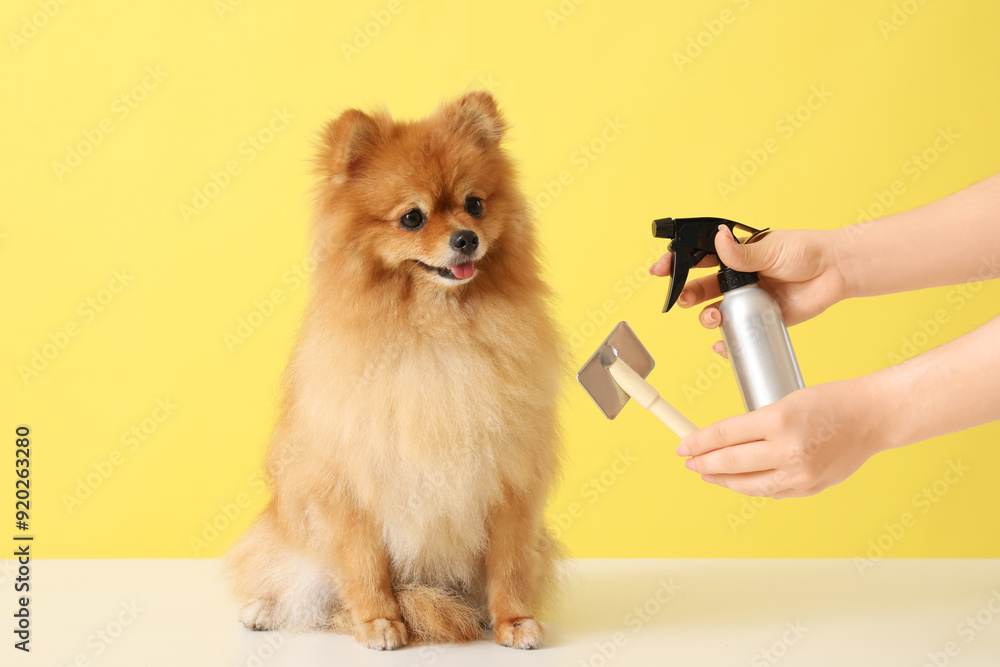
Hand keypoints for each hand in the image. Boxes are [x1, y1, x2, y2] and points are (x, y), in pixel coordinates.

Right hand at [650, 226, 849, 356]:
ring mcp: (749, 298)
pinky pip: (738, 332)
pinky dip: (726, 341)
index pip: (699, 256)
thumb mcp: (772, 249)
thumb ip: (742, 252)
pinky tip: (722, 344)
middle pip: (702, 287)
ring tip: (711, 318)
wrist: (836, 272)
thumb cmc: (807, 251)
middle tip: (685, 300)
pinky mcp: (762, 318)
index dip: (678, 263)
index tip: (660, 269)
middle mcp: (739, 277)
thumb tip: (717, 239)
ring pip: (716, 310)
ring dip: (706, 316)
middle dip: (688, 294)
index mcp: (737, 254)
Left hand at [675, 377, 887, 497]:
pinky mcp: (810, 487)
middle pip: (731, 462)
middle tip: (689, 461)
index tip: (683, 444)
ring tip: (708, 474)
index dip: (698, 441)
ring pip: (748, 484)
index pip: (725, 434)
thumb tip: (722, 442)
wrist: (873, 417)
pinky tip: (738, 480)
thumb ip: (756, 424)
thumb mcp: (786, 401)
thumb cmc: (831, 401)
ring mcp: (801, 473)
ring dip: (723, 480)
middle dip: (704, 463)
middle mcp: (788, 449)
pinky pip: (770, 491)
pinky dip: (750, 486)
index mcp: (779, 420)